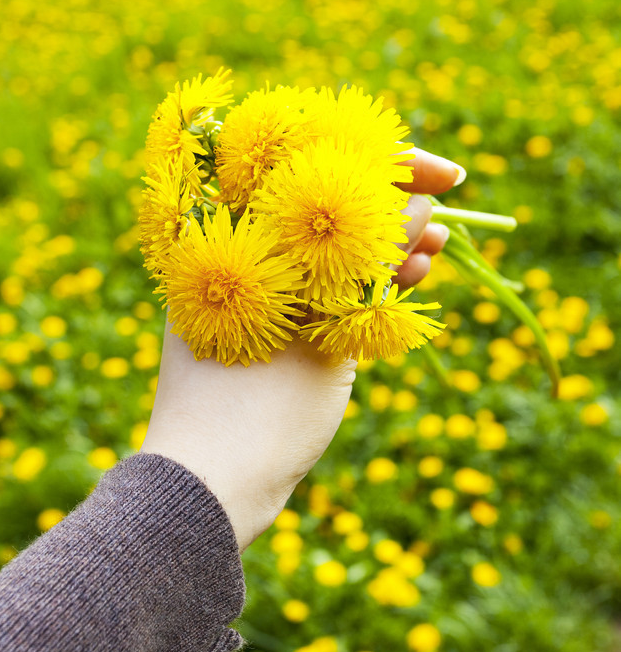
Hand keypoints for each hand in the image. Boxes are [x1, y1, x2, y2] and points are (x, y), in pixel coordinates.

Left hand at [141, 149, 462, 550]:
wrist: (206, 487)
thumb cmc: (252, 406)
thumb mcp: (324, 330)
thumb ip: (370, 268)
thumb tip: (422, 208)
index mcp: (227, 233)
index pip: (311, 168)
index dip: (383, 163)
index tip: (443, 175)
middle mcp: (236, 256)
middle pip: (322, 207)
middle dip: (388, 205)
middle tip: (445, 208)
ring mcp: (252, 297)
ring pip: (327, 253)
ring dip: (382, 246)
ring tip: (438, 247)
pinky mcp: (270, 332)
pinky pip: (322, 291)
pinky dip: (363, 284)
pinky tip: (412, 276)